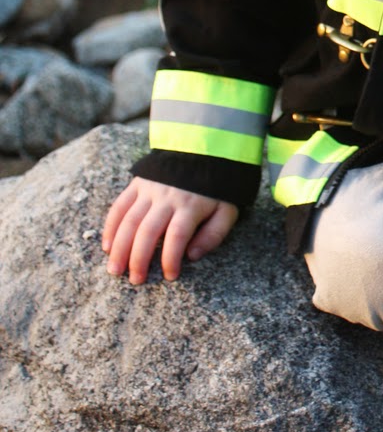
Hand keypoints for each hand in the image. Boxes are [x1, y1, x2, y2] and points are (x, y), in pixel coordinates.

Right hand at [102, 177, 238, 285]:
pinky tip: (108, 246)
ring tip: (115, 270)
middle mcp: (167, 197)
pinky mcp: (137, 184)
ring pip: (129, 221)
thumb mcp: (226, 210)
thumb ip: (213, 235)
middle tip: (135, 280)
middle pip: (148, 231)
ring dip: (120, 247)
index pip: (177, 236)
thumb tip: (192, 257)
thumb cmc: (216, 188)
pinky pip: (119, 206)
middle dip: (139, 259)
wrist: (203, 150)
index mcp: (191, 205)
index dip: (171, 258)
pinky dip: (111, 227)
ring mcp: (149, 189)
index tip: (170, 276)